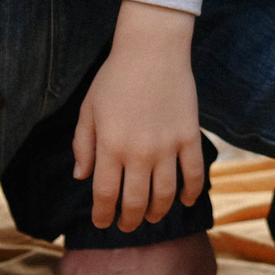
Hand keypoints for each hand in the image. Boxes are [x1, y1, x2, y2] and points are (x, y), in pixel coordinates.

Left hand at [72, 1, 206, 230]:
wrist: (152, 49)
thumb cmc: (115, 77)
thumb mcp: (89, 109)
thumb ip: (84, 145)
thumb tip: (81, 176)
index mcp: (110, 146)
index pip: (106, 196)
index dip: (103, 216)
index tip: (102, 223)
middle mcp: (139, 152)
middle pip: (135, 202)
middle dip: (129, 220)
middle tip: (127, 225)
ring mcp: (167, 146)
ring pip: (164, 195)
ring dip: (157, 213)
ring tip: (152, 217)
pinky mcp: (189, 136)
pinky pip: (193, 174)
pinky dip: (190, 193)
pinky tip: (184, 201)